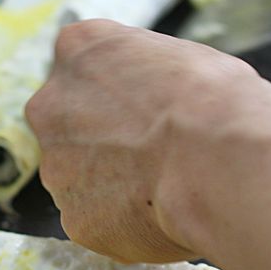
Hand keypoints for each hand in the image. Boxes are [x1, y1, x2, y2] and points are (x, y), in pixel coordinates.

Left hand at [25, 19, 270, 262]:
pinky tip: (165, 214)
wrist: (219, 164)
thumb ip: (145, 76)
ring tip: (169, 184)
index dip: (123, 90)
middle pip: (72, 123)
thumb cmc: (214, 101)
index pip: (86, 65)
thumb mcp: (180, 56)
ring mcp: (56, 167)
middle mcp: (51, 105)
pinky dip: (127, 222)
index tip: (152, 105)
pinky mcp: (75, 219)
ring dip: (116, 182)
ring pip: (82, 176)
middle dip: (107, 138)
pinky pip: (100, 220)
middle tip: (157, 149)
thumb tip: (154, 96)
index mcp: (79, 47)